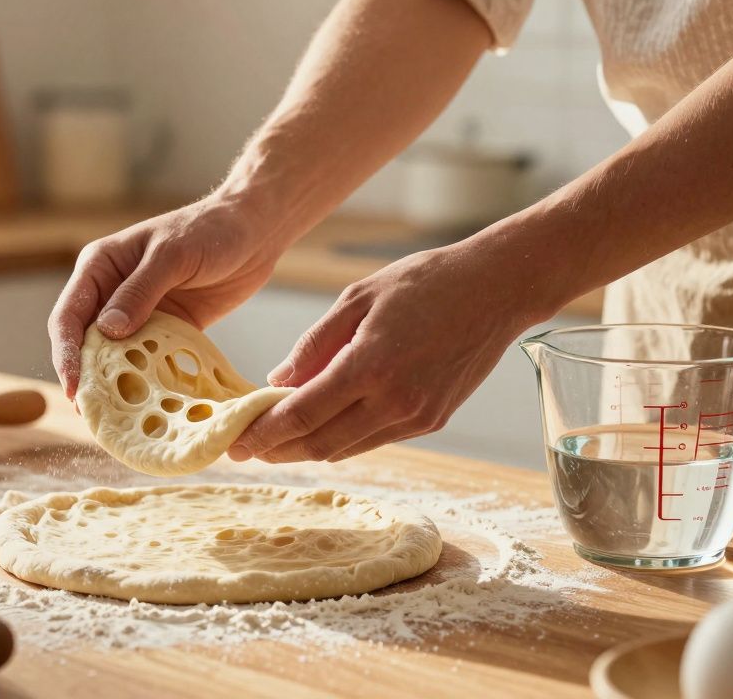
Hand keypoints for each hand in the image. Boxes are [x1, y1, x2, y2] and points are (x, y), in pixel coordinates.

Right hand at [48, 196, 285, 398]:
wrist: (254, 232)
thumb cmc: (210, 230)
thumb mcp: (172, 256)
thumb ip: (139, 292)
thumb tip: (106, 330)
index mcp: (100, 267)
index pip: (69, 316)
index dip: (66, 354)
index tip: (74, 388)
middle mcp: (111, 292)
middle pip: (85, 343)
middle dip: (86, 378)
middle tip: (92, 415)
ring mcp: (139, 313)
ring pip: (115, 356)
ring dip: (115, 385)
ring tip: (116, 420)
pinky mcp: (166, 330)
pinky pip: (148, 360)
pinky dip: (147, 381)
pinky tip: (150, 405)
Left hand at [228, 241, 552, 463]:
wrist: (497, 289)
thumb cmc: (425, 282)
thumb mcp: (357, 297)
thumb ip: (313, 345)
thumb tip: (276, 383)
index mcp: (369, 366)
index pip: (301, 415)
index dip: (263, 433)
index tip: (234, 441)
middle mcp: (394, 402)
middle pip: (320, 444)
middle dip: (278, 450)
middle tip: (246, 448)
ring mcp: (416, 417)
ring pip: (347, 449)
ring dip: (308, 449)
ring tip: (276, 441)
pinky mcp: (432, 421)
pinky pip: (374, 440)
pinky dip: (341, 439)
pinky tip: (321, 427)